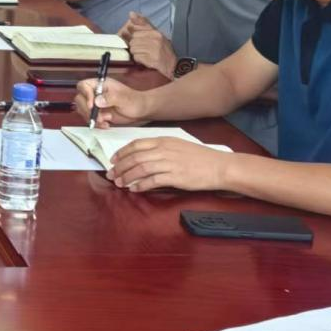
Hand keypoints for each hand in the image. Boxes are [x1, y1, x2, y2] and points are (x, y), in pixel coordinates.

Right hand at [74, 76, 149, 127]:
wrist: (140, 111)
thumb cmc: (135, 101)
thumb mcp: (124, 98)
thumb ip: (111, 98)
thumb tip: (98, 100)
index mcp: (101, 84)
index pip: (84, 85)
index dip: (85, 95)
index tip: (92, 105)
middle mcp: (96, 93)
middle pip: (80, 99)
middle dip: (88, 110)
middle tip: (99, 116)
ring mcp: (96, 103)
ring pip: (83, 110)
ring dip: (92, 118)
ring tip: (105, 120)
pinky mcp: (98, 113)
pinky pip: (90, 118)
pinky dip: (96, 123)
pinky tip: (106, 124)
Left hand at [108, 137, 233, 192]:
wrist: (219, 166)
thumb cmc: (200, 157)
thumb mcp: (178, 145)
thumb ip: (160, 148)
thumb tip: (142, 156)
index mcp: (163, 141)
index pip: (136, 145)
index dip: (122, 152)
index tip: (113, 160)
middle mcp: (164, 150)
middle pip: (134, 158)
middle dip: (119, 167)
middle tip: (111, 174)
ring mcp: (169, 163)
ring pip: (140, 169)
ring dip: (127, 177)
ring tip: (119, 183)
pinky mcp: (175, 177)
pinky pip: (152, 181)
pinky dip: (141, 185)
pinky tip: (135, 189)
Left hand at [119, 12, 177, 77]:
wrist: (174, 66)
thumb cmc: (163, 50)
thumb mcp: (156, 35)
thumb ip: (143, 24)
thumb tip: (131, 13)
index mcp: (156, 32)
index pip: (137, 30)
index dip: (135, 36)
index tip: (137, 40)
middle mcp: (155, 39)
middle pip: (133, 40)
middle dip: (135, 46)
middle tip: (143, 50)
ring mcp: (154, 49)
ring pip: (133, 49)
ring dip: (136, 53)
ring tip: (145, 55)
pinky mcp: (152, 59)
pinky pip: (136, 57)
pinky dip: (139, 60)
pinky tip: (145, 61)